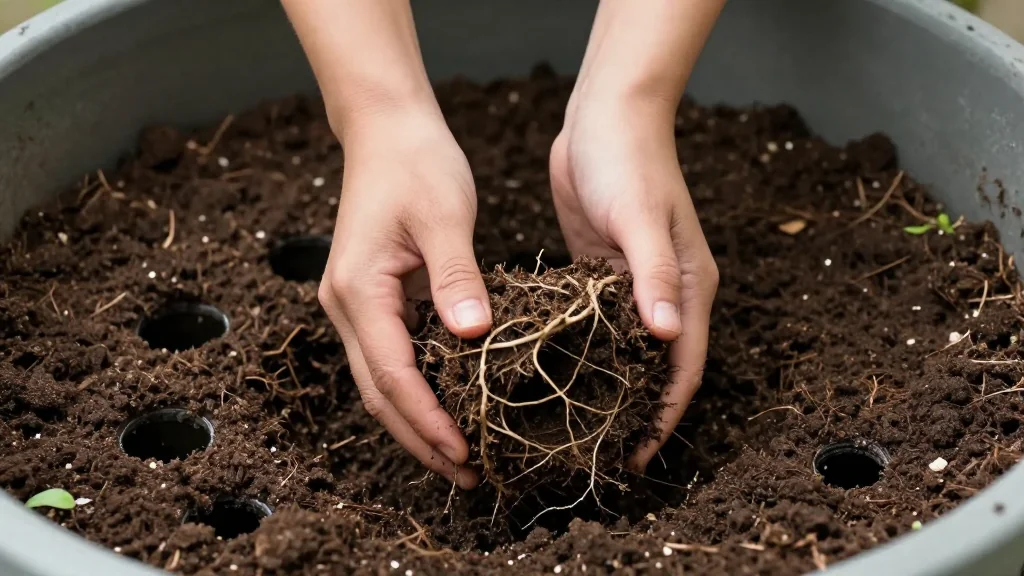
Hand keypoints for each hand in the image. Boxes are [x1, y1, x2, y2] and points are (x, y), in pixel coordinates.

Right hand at [319, 110, 488, 488]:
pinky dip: (417, 389)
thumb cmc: (417, 164)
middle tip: (468, 473)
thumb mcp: (445, 217)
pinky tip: (451, 404)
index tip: (466, 454)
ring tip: (461, 454)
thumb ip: (457, 277)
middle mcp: (345, 306)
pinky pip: (391, 357)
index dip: (429, 421)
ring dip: (417, 420)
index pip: (394, 376)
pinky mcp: (371, 299)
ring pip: (381, 381)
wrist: (387, 131)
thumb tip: (473, 336)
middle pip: (379, 393)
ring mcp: (354, 305)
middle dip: (420, 438)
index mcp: (359, 290)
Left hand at [550, 95, 718, 471]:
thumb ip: (653, 275)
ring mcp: (632, 283)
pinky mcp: (600, 271)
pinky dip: (581, 351)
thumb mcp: (640, 219)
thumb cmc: (629, 162)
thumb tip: (667, 335)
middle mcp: (665, 293)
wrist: (606, 115)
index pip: (684, 368)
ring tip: (573, 427)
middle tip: (599, 455)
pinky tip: (552, 373)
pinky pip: (593, 323)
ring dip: (607, 387)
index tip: (637, 457)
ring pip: (622, 351)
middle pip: (656, 368)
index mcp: (688, 287)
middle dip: (635, 412)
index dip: (664, 416)